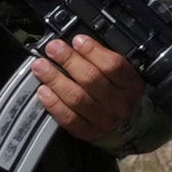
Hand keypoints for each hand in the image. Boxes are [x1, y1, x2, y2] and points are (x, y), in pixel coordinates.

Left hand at [30, 31, 142, 145]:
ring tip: (40, 66)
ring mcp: (104, 120)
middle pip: (91, 79)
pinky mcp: (88, 132)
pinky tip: (43, 90)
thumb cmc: (117, 90)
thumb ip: (102, 57)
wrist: (125, 124)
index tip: (77, 40)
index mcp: (131, 83)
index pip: (113, 65)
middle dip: (68, 60)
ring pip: (77, 98)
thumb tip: (76, 41)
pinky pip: (68, 118)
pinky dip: (53, 103)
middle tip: (53, 48)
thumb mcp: (120, 73)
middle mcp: (120, 103)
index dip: (93, 51)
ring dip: (55, 80)